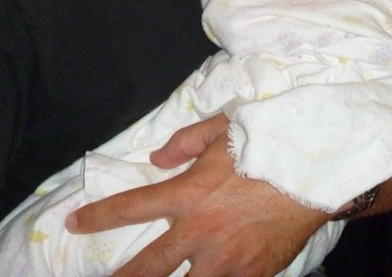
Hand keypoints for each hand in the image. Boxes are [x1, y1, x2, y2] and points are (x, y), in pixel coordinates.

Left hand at [66, 116, 328, 276]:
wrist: (316, 174)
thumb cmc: (268, 145)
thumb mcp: (224, 128)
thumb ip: (186, 142)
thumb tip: (157, 158)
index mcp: (188, 194)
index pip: (130, 207)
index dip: (97, 217)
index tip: (75, 223)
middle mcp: (200, 232)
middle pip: (147, 268)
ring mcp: (225, 260)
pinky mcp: (251, 275)